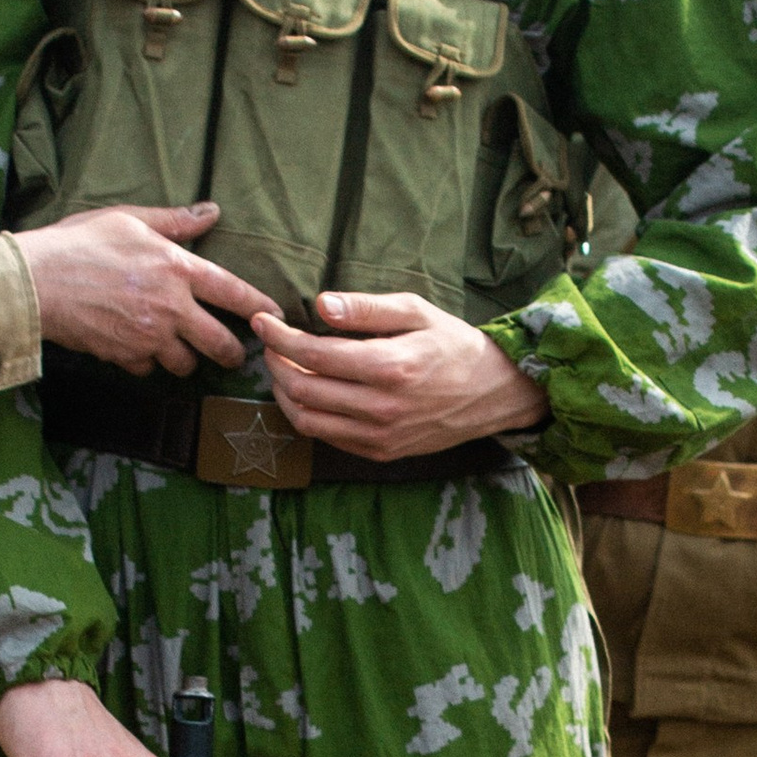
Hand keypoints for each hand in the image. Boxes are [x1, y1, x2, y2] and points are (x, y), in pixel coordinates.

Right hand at [17, 205, 269, 375]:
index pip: (233, 292)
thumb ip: (173, 221)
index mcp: (177, 269)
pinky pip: (148, 370)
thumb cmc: (79, 243)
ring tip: (179, 350)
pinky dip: (147, 363)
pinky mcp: (125, 357)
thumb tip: (210, 211)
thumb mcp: (128, 220)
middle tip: (233, 354)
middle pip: (220, 343)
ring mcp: (149, 337)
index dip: (258, 305)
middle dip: (231, 353)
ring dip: (186, 359)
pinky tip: (137, 349)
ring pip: (185, 364)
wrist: (36, 282)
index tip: (274, 315)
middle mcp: (171, 308)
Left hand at [253, 291, 544, 463]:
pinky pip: (327, 438)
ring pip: (307, 420)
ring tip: (283, 369)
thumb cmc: (453, 344)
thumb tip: (322, 305)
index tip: (263, 322)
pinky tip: (308, 392)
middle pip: (302, 389)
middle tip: (271, 344)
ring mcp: (380, 435)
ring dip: (284, 393)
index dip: (279, 337)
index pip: (313, 354)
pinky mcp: (381, 451)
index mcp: (390, 366)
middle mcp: (382, 407)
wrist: (493, 393)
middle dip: (276, 364)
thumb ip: (367, 308)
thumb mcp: (417, 311)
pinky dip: (307, 415)